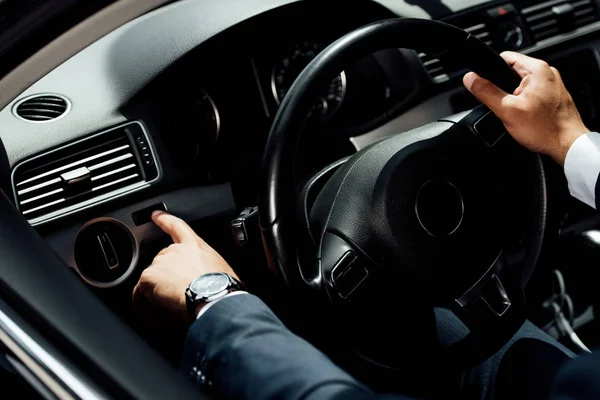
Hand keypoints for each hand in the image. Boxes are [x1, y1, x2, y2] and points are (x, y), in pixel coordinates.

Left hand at [132, 211, 238, 321]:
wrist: (214, 297)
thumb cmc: (223, 288)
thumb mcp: (221, 272)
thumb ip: (209, 270)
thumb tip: (210, 283)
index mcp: (195, 247)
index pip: (177, 227)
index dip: (165, 220)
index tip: (155, 215)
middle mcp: (175, 251)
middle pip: (161, 262)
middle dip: (165, 279)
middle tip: (175, 298)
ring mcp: (160, 263)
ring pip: (152, 281)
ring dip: (157, 295)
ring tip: (169, 312)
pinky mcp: (149, 277)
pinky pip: (140, 296)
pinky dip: (145, 308)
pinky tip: (156, 318)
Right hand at [463, 51, 588, 164]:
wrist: (567, 145)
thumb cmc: (545, 128)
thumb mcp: (507, 110)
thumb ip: (486, 92)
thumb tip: (470, 79)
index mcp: (536, 69)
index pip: (504, 58)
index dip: (490, 71)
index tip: (486, 86)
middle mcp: (547, 73)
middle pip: (512, 72)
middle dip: (503, 88)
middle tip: (506, 106)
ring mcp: (552, 84)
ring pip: (521, 85)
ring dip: (514, 97)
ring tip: (518, 112)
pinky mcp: (553, 96)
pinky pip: (531, 94)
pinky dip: (524, 103)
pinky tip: (527, 116)